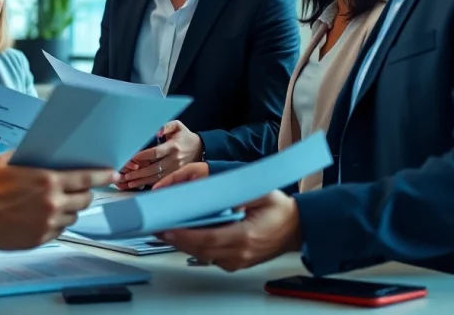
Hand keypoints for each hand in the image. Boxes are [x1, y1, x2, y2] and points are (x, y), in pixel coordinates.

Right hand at [0, 151, 118, 249]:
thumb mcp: (7, 161)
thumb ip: (28, 158)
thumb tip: (40, 154)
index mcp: (48, 180)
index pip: (87, 177)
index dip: (103, 175)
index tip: (114, 174)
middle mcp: (53, 202)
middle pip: (85, 199)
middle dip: (85, 193)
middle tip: (80, 190)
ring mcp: (48, 223)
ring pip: (74, 216)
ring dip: (70, 209)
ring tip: (58, 204)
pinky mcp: (40, 238)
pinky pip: (59, 230)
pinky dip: (57, 223)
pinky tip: (45, 217)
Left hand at [117, 121, 201, 188]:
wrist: (200, 148)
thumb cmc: (184, 136)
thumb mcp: (178, 126)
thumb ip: (166, 126)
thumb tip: (157, 131)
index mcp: (173, 147)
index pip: (155, 152)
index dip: (143, 156)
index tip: (132, 158)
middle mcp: (174, 160)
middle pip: (154, 168)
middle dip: (139, 172)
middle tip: (126, 175)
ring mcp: (175, 169)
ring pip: (156, 178)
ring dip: (141, 181)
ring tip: (128, 182)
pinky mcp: (175, 176)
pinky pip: (160, 181)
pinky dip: (148, 184)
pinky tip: (137, 185)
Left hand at [157, 190, 302, 271]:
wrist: (297, 228)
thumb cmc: (279, 208)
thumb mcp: (261, 193)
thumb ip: (236, 192)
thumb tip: (210, 189)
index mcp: (246, 236)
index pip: (207, 239)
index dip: (184, 234)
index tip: (167, 227)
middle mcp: (240, 253)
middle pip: (200, 249)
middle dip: (176, 239)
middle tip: (156, 227)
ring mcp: (237, 261)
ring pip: (201, 255)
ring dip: (181, 243)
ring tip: (163, 230)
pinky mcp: (235, 263)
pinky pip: (209, 257)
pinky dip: (193, 247)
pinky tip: (181, 236)